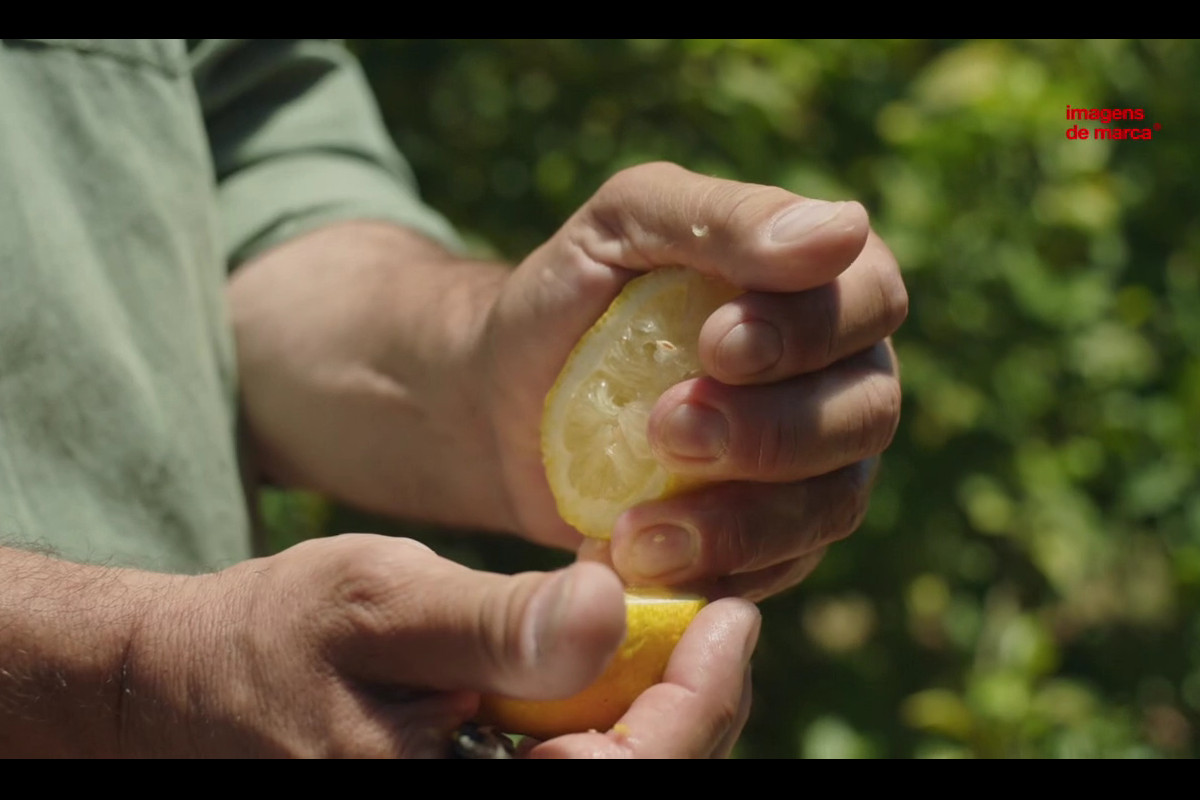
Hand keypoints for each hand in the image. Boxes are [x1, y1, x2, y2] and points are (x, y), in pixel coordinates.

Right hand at [123, 534, 757, 757]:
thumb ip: (494, 623)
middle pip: (642, 781)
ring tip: (668, 619)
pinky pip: (578, 762)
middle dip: (693, 702)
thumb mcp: (381, 606)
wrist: (193, 686)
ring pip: (619, 772)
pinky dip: (612, 707)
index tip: (731, 615)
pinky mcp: (481, 785)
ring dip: (660, 703)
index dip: (701, 702)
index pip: (631, 780)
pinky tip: (608, 649)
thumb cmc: (277, 640)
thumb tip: (613, 609)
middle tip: (713, 610)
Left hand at [484, 162, 905, 599]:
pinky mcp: (775, 540)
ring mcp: (814, 467)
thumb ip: (723, 218)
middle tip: (667, 428)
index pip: (871, 300)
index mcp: (823, 285)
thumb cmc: (572, 296)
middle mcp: (837, 377)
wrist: (503, 400)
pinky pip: (779, 569)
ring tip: (640, 527)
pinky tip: (640, 561)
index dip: (810, 330)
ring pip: (832, 505)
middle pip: (866, 413)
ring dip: (745, 520)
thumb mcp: (624, 224)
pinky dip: (717, 572)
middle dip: (774, 430)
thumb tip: (845, 229)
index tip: (717, 345)